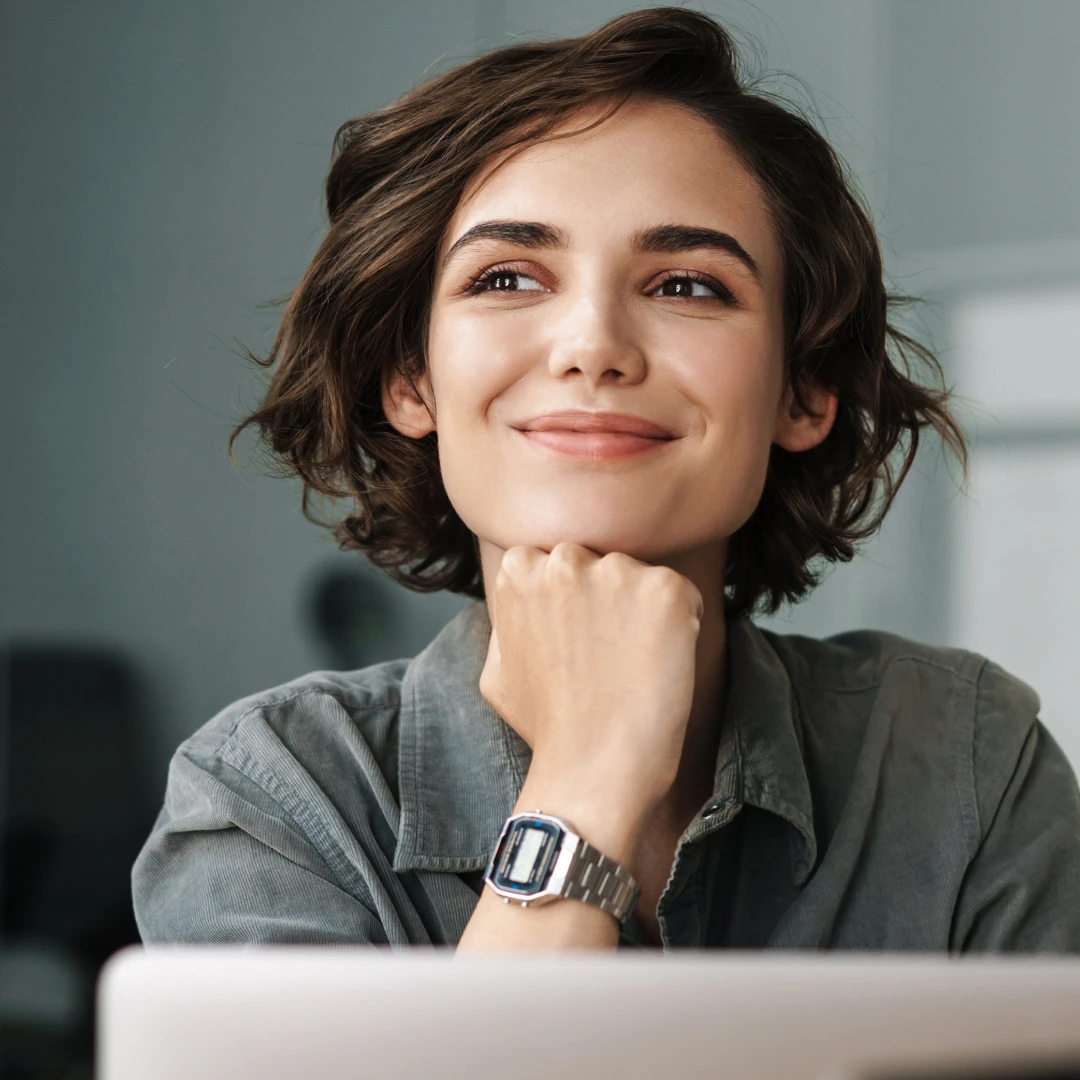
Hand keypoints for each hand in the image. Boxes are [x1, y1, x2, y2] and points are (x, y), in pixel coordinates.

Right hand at [479, 542, 703, 829]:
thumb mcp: (497, 669)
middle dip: (607, 597)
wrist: (592, 771)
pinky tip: (660, 665)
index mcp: (520, 570)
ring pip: (639, 577)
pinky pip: (681, 594)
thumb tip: (522, 603)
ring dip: (643, 610)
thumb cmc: (547, 728)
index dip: (573, 600)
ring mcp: (616, 572)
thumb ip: (508, 621)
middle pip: (600, 560)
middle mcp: (565, 560)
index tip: (578, 639)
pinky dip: (681, 625)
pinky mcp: (665, 592)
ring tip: (633, 665)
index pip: (557, 560)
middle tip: (609, 654)